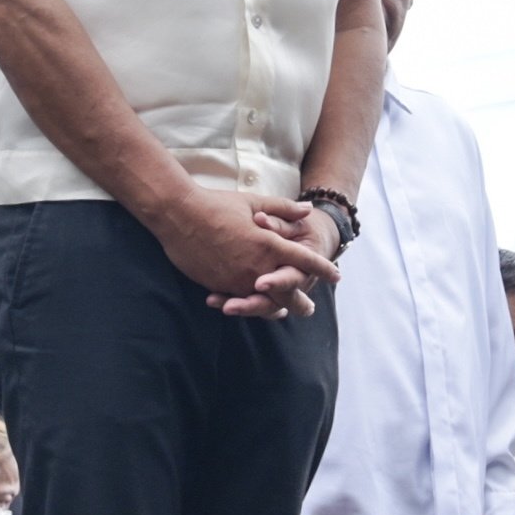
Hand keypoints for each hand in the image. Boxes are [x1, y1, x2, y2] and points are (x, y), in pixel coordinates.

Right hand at [149, 186, 337, 317]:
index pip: (305, 261)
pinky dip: (251, 305)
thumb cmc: (216, 205)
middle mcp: (257, 266)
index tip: (336, 275)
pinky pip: (240, 301)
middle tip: (310, 307)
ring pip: (264, 302)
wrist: (179, 216)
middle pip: (288, 292)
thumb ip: (284, 209)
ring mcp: (237, 279)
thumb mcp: (254, 202)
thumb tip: (308, 210)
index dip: (323, 269)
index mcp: (269, 244)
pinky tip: (255, 306)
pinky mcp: (219, 286)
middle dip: (301, 302)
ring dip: (276, 308)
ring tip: (283, 313)